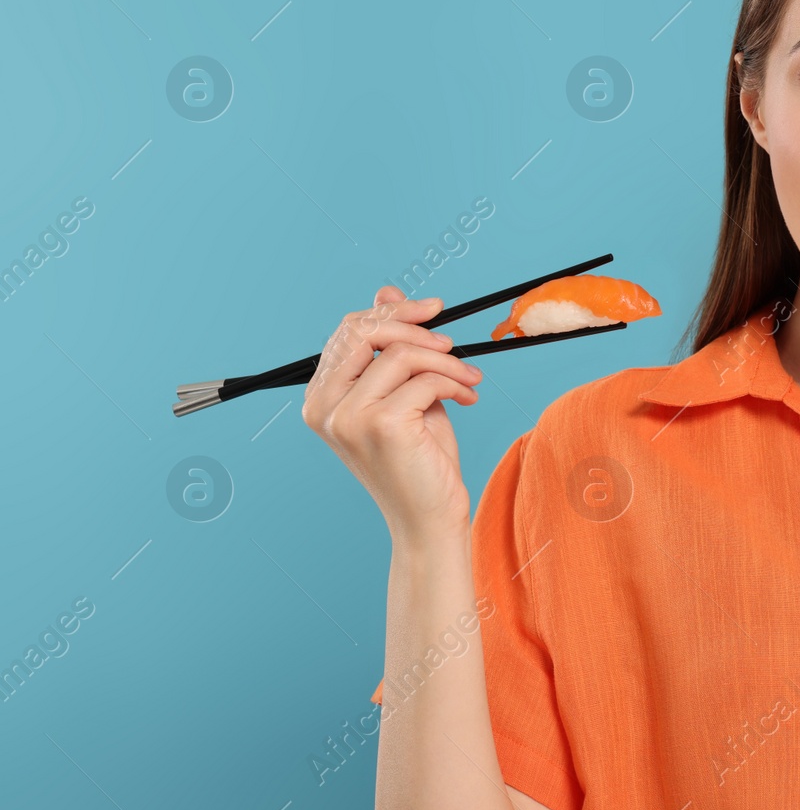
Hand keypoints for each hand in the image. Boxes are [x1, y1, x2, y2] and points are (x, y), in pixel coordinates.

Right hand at [302, 286, 483, 543]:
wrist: (429, 518)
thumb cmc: (418, 458)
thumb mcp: (404, 392)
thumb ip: (393, 348)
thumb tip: (387, 291)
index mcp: (321, 397)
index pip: (349, 331)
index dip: (393, 312)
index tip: (433, 310)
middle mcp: (325, 406)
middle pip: (367, 331)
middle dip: (417, 325)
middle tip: (453, 342)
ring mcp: (348, 416)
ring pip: (403, 354)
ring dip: (448, 361)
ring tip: (469, 379)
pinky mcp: (381, 424)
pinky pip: (425, 379)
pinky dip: (455, 382)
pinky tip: (469, 397)